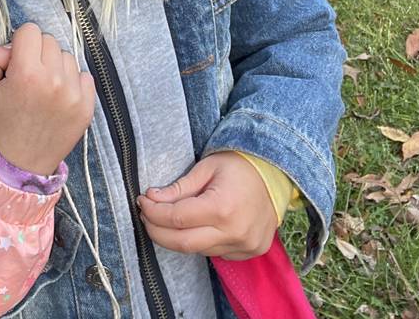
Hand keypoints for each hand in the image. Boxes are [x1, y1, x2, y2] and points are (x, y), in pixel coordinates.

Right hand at [0, 23, 94, 175]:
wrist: (17, 166)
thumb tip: (13, 46)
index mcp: (27, 74)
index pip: (30, 30)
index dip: (19, 44)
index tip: (15, 64)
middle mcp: (54, 81)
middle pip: (49, 41)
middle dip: (37, 54)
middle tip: (27, 79)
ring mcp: (74, 95)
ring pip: (66, 57)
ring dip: (54, 67)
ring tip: (41, 91)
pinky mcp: (87, 107)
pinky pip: (84, 76)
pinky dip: (71, 82)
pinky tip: (56, 99)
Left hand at [137, 151, 276, 258]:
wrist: (276, 175)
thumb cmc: (239, 166)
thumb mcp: (206, 167)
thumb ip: (179, 187)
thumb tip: (151, 198)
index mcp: (222, 208)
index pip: (176, 218)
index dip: (153, 212)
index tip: (142, 202)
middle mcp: (234, 232)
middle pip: (182, 243)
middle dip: (157, 231)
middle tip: (146, 216)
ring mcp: (244, 246)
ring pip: (197, 250)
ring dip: (177, 237)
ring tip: (166, 219)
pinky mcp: (250, 252)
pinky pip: (215, 252)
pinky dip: (200, 242)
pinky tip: (196, 226)